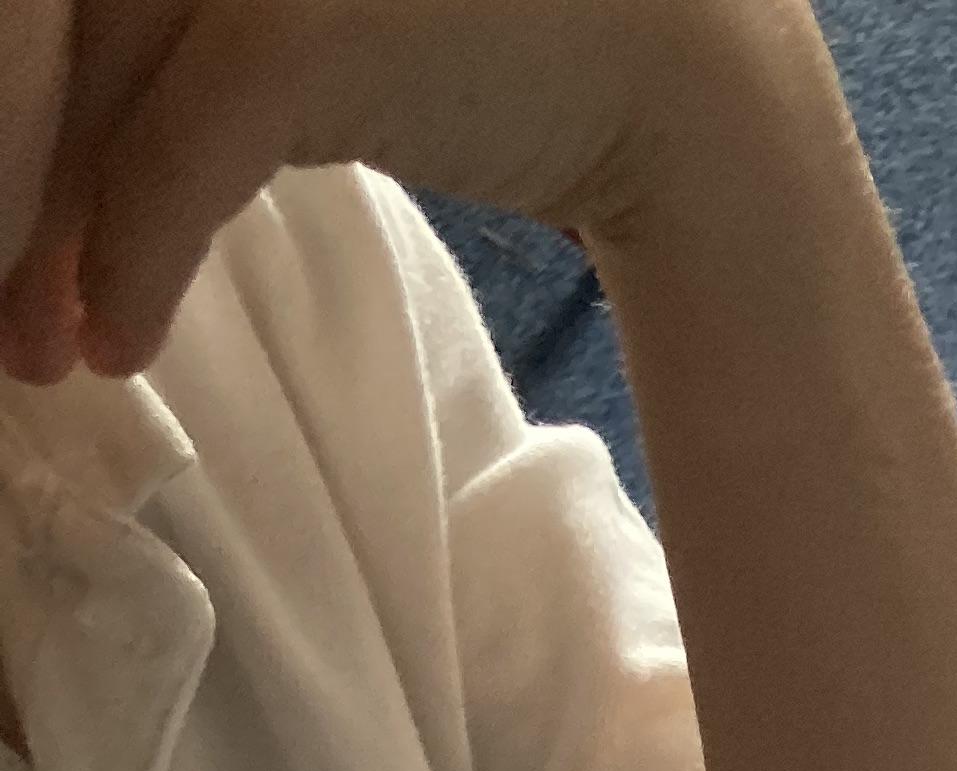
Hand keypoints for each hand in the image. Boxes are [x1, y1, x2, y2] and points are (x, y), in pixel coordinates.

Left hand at [0, 0, 818, 382]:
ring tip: (37, 347)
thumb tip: (69, 160)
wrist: (685, 88)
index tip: (11, 219)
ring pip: (97, 81)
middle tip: (3, 306)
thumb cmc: (501, 47)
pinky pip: (181, 144)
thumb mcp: (316, 32)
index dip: (16, 105)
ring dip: (50, 230)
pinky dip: (137, 252)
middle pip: (60, 25)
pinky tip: (119, 341)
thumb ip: (202, 46)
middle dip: (16, 173)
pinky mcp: (305, 19)